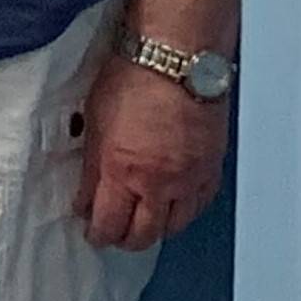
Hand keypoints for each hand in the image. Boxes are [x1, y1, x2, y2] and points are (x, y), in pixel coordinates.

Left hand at [75, 50, 227, 251]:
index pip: (109, 224)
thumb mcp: (94, 123)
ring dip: (157, 229)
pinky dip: (185, 212)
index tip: (91, 233)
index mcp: (123, 172)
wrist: (177, 60)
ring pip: (175, 226)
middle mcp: (160, 183)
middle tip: (115, 235)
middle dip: (126, 240)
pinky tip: (174, 207)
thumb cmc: (130, 80)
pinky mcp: (212, 168)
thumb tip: (88, 197)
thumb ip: (93, 167)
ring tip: (143, 223)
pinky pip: (199, 206)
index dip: (98, 234)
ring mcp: (190, 178)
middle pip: (145, 235)